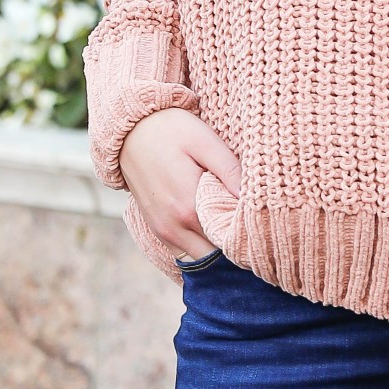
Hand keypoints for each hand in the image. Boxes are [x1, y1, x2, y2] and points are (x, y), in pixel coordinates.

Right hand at [120, 107, 239, 262]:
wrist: (129, 130)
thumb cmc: (171, 130)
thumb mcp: (205, 141)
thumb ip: (229, 171)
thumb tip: (250, 199)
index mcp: (190, 207)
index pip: (229, 239)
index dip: (248, 234)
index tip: (259, 220)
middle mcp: (175, 226)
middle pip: (216, 255)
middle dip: (236, 246)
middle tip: (252, 226)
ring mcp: (163, 231)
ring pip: (201, 258)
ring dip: (218, 249)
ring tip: (233, 228)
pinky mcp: (157, 229)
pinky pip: (185, 252)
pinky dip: (201, 248)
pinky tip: (213, 229)